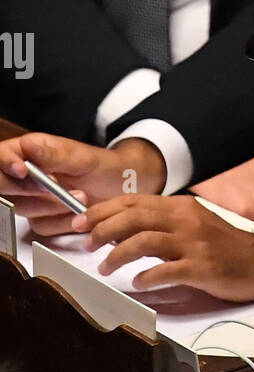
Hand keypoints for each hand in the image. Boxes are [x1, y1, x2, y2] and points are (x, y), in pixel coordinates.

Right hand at [0, 133, 164, 235]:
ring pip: (22, 208)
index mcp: (32, 150)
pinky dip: (60, 222)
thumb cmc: (105, 166)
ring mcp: (31, 197)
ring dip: (52, 206)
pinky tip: (78, 212)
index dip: (4, 163)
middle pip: (4, 186)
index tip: (21, 171)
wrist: (123, 189)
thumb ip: (54, 156)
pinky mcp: (41, 217)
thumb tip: (27, 146)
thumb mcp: (84, 158)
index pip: (2, 154)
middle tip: (56, 188)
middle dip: (30, 190)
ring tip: (81, 196)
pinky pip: (40, 225)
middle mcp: (26, 174)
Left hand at [72, 196, 253, 300]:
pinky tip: (138, 283)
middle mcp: (187, 220)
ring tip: (104, 268)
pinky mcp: (201, 267)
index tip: (82, 221)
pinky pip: (164, 271)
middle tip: (86, 243)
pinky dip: (145, 278)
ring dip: (117, 255)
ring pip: (144, 241)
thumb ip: (166, 224)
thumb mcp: (197, 225)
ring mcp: (194, 244)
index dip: (105, 210)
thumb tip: (128, 229)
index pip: (136, 201)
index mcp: (184, 207)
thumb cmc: (228, 246)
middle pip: (135, 217)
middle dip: (103, 229)